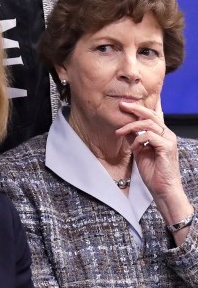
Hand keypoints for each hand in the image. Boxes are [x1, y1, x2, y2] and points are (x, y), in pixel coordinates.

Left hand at [115, 98, 192, 244]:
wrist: (163, 189)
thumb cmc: (153, 172)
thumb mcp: (139, 151)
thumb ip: (134, 138)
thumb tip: (124, 128)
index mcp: (161, 134)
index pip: (155, 115)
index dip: (146, 105)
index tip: (133, 98)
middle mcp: (167, 134)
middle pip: (151, 115)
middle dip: (135, 108)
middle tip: (122, 104)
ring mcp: (169, 140)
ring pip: (149, 124)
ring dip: (131, 126)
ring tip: (119, 132)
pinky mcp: (167, 147)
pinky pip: (149, 137)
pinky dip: (138, 140)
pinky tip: (134, 149)